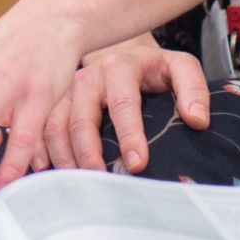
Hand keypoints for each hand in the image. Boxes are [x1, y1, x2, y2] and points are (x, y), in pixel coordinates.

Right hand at [43, 38, 209, 173]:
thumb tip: (197, 120)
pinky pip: (43, 128)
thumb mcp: (181, 68)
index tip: (137, 163)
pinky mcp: (56, 103)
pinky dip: (42, 151)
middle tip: (100, 181)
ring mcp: (68, 91)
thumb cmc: (155, 69)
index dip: (129, 134)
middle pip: (81, 118)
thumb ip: (194, 90)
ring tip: (77, 184)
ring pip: (56, 125)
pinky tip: (48, 172)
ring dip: (64, 157)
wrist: (125, 54)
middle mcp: (89, 77)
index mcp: (121, 66)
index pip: (123, 103)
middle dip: (89, 153)